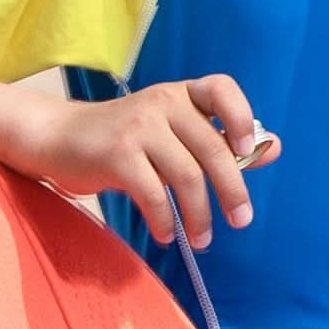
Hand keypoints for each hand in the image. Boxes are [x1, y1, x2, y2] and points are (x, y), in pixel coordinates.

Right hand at [0, 74, 270, 249]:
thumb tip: (271, 148)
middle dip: (232, 191)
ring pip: (187, 176)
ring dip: (199, 216)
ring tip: (201, 240)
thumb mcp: (172, 135)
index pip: (221, 89)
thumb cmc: (123, 141)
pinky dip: (164, 221)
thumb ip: (219, 142)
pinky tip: (166, 234)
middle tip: (242, 221)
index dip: (241, 117)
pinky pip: (153, 193)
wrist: (56, 138)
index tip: (247, 151)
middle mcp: (163, 102)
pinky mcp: (116, 152)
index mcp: (181, 95)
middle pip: (213, 149)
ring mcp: (139, 125)